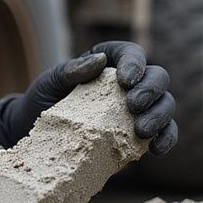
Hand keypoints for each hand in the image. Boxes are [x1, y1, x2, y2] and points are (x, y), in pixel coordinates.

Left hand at [0, 40, 177, 154]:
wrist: (35, 133)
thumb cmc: (43, 101)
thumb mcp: (48, 82)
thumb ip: (69, 70)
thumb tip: (99, 62)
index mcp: (109, 62)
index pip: (131, 53)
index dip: (135, 63)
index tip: (125, 80)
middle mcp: (130, 83)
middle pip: (157, 77)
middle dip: (151, 91)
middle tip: (132, 105)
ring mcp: (139, 109)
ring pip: (165, 105)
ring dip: (160, 116)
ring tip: (141, 130)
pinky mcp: (140, 134)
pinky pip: (165, 133)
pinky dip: (166, 139)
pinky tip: (156, 148)